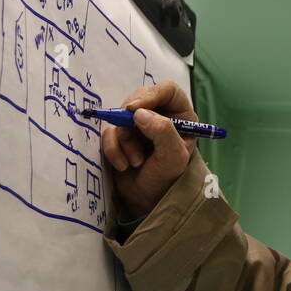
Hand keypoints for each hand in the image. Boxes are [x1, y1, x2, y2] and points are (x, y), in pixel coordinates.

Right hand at [101, 80, 199, 218]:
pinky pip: (109, 133)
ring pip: (121, 117)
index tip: (133, 109)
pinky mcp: (121, 136)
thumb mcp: (173, 157)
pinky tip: (123, 166)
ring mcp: (139, 125)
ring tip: (136, 162)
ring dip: (124, 141)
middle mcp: (161, 116)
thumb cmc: (167, 179)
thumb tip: (138, 113)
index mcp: (181, 116)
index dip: (150, 94)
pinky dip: (113, 149)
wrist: (148, 201)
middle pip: (140, 98)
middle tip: (129, 136)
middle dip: (131, 122)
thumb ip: (162, 131)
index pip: (167, 90)